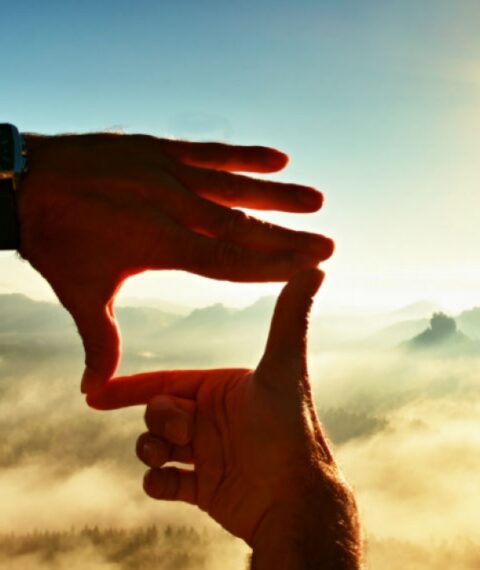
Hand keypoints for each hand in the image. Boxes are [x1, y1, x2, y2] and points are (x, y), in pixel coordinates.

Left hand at [17, 133, 334, 391]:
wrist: (23, 181)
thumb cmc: (56, 242)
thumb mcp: (79, 293)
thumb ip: (99, 339)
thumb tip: (94, 391)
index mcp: (160, 245)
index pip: (228, 261)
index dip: (271, 266)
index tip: (309, 268)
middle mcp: (173, 207)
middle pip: (242, 226)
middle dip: (288, 236)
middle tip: (329, 240)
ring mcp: (169, 174)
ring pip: (234, 186)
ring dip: (278, 194)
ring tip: (317, 199)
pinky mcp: (160, 150)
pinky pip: (210, 153)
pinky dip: (245, 157)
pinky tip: (278, 158)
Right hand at [87, 270, 363, 569]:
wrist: (295, 499)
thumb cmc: (289, 431)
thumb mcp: (284, 369)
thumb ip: (289, 318)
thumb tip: (317, 266)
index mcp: (225, 389)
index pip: (168, 380)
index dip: (132, 386)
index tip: (96, 393)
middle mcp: (215, 419)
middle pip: (158, 412)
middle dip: (159, 420)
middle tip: (183, 430)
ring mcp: (208, 454)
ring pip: (154, 446)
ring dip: (151, 450)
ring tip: (169, 455)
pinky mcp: (205, 489)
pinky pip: (162, 483)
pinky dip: (157, 482)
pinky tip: (171, 482)